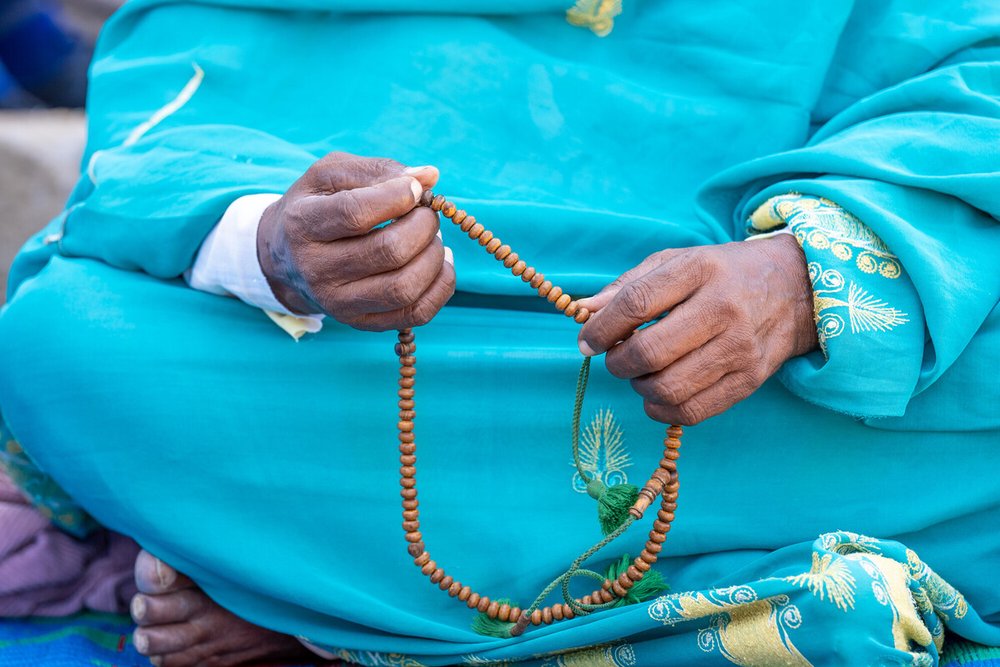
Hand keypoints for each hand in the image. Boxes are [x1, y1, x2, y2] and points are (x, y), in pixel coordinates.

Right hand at [257, 152, 454, 330]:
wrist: (286, 258)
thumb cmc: (317, 205)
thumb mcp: (331, 174)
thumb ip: (378, 170)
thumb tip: (429, 176)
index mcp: (303, 224)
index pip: (356, 213)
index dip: (398, 196)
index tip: (415, 189)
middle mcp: (317, 269)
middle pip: (389, 251)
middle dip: (424, 225)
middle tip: (426, 214)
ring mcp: (339, 302)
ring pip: (405, 287)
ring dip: (433, 256)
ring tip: (431, 238)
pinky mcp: (361, 322)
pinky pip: (416, 313)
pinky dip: (440, 285)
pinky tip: (437, 263)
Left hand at [577, 235, 817, 424]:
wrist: (796, 288)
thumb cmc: (722, 273)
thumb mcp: (677, 262)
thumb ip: (627, 285)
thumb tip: (584, 311)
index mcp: (699, 270)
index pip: (637, 303)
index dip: (602, 329)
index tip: (588, 341)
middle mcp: (723, 308)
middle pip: (651, 351)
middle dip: (618, 363)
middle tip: (615, 359)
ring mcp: (740, 348)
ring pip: (669, 387)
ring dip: (639, 387)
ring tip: (639, 374)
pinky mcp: (750, 380)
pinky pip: (693, 410)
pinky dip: (662, 409)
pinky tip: (658, 394)